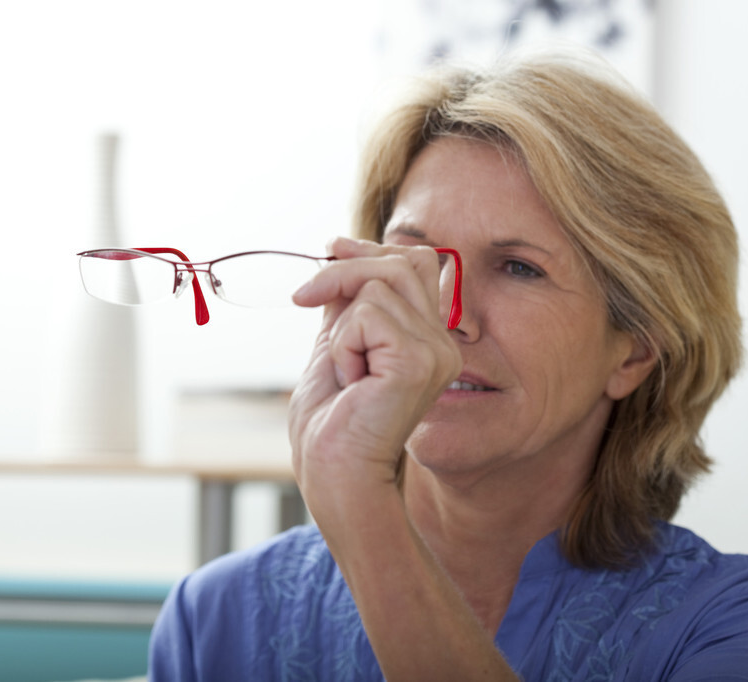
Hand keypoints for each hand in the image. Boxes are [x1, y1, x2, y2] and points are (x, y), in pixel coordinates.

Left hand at [288, 237, 461, 521]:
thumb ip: (348, 304)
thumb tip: (340, 253)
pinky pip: (366, 315)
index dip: (371, 249)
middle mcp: (442, 344)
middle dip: (344, 270)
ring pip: (379, 284)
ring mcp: (436, 352)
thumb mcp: (337, 345)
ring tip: (344, 369)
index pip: (417, 264)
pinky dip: (343, 345)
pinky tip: (351, 383)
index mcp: (429, 340)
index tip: (330, 248)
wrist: (335, 475)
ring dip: (341, 324)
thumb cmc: (332, 425)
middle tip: (305, 298)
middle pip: (402, 261)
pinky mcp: (417, 361)